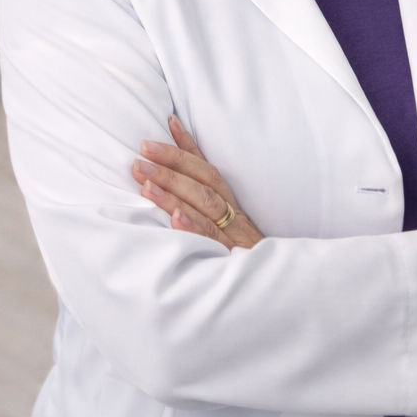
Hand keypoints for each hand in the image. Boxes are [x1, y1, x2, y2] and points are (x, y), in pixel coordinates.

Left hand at [131, 116, 264, 248]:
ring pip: (204, 208)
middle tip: (141, 157)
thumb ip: (201, 203)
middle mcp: (233, 216)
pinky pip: (211, 240)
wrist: (275, 289)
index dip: (185, 147)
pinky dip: (193, 227)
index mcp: (230, 204)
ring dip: (173, 194)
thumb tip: (172, 184)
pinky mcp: (232, 258)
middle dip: (170, 167)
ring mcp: (233, 236)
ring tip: (146, 183)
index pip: (206, 170)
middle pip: (202, 184)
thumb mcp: (226, 226)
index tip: (164, 127)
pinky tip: (174, 219)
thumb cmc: (242, 255)